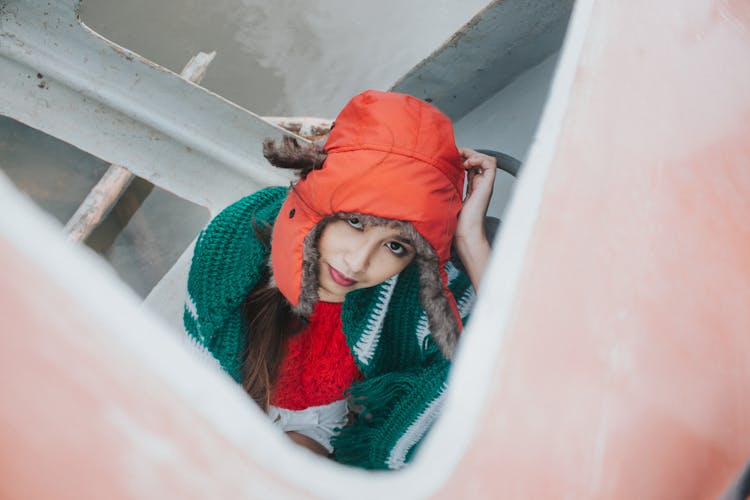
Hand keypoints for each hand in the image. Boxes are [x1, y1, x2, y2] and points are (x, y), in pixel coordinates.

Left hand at [455, 148, 496, 290]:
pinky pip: (490, 164)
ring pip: (487, 159)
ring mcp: (484, 184)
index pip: (471, 164)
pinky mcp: (487, 186)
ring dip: (474, 154)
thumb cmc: (453, 222)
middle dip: (467, 153)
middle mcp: (479, 184)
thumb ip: (444, 187)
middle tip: (455, 156)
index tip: (449, 159)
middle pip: (479, 159)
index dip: (462, 157)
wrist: (463, 233)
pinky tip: (467, 164)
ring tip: (462, 160)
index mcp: (470, 186)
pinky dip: (479, 159)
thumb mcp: (445, 198)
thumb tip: (430, 176)